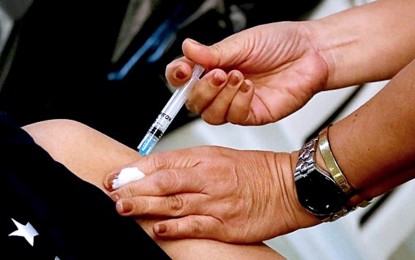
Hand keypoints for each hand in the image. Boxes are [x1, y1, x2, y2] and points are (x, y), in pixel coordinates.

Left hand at [104, 146, 318, 242]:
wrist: (289, 185)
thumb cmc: (255, 170)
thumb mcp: (219, 156)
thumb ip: (188, 165)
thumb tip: (157, 173)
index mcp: (204, 157)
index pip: (162, 162)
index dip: (135, 170)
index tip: (116, 176)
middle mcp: (207, 177)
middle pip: (162, 182)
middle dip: (132, 188)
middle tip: (110, 193)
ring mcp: (216, 201)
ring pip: (173, 204)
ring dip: (144, 206)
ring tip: (121, 208)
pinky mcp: (225, 224)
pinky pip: (194, 226)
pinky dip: (173, 228)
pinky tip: (156, 229)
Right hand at [165, 22, 327, 125]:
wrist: (312, 53)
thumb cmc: (282, 43)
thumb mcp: (243, 42)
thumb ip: (214, 52)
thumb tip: (187, 49)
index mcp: (214, 66)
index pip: (184, 77)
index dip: (177, 77)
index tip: (183, 70)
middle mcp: (222, 87)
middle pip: (193, 102)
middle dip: (200, 89)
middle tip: (217, 73)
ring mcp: (235, 103)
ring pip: (210, 114)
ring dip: (220, 96)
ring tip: (238, 76)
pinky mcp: (252, 114)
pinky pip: (234, 117)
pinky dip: (238, 102)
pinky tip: (250, 88)